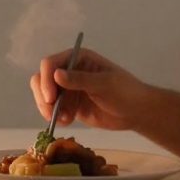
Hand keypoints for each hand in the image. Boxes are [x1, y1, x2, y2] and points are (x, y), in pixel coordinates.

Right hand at [29, 48, 152, 131]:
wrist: (136, 112)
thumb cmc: (126, 92)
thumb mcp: (105, 84)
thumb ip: (80, 80)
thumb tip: (56, 75)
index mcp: (78, 58)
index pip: (51, 63)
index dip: (46, 79)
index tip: (50, 98)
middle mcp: (69, 71)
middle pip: (42, 79)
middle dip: (43, 96)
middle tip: (52, 113)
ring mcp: (68, 89)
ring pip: (44, 95)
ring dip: (48, 108)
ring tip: (64, 120)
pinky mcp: (69, 105)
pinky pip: (53, 109)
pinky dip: (55, 116)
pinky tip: (67, 122)